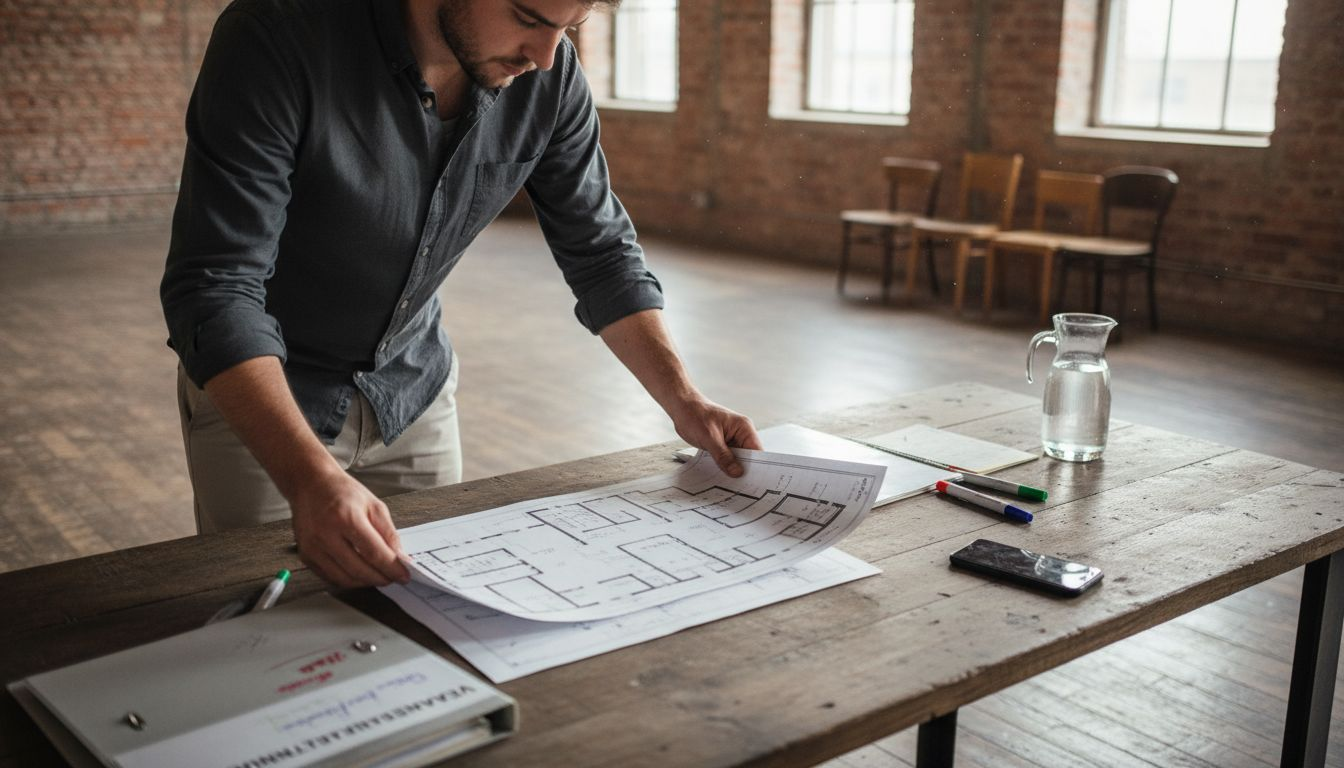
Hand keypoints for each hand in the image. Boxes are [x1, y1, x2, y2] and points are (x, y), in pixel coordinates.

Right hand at [288, 469, 410, 587]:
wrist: (311, 485)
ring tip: (378, 576)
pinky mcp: (305, 556)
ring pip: (344, 579)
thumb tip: (399, 557)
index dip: (392, 568)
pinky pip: (330, 577)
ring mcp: (312, 548)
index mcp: (346, 518)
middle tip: (393, 578)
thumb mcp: (374, 505)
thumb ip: (388, 533)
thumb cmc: (341, 492)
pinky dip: (348, 580)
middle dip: (381, 578)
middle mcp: (326, 535)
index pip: (374, 553)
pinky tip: (359, 574)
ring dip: (365, 582)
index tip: (404, 575)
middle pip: (359, 569)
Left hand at [669, 398, 761, 477]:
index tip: (753, 482)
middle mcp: (741, 434)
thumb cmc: (695, 414)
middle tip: (739, 488)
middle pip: (748, 458)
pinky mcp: (722, 445)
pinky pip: (727, 459)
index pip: (757, 451)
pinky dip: (723, 467)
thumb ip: (723, 455)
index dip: (757, 467)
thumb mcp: (709, 437)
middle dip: (743, 471)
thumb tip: (737, 472)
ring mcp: (732, 440)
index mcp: (744, 428)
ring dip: (732, 470)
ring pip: (737, 460)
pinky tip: (719, 476)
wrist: (682, 407)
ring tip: (728, 484)